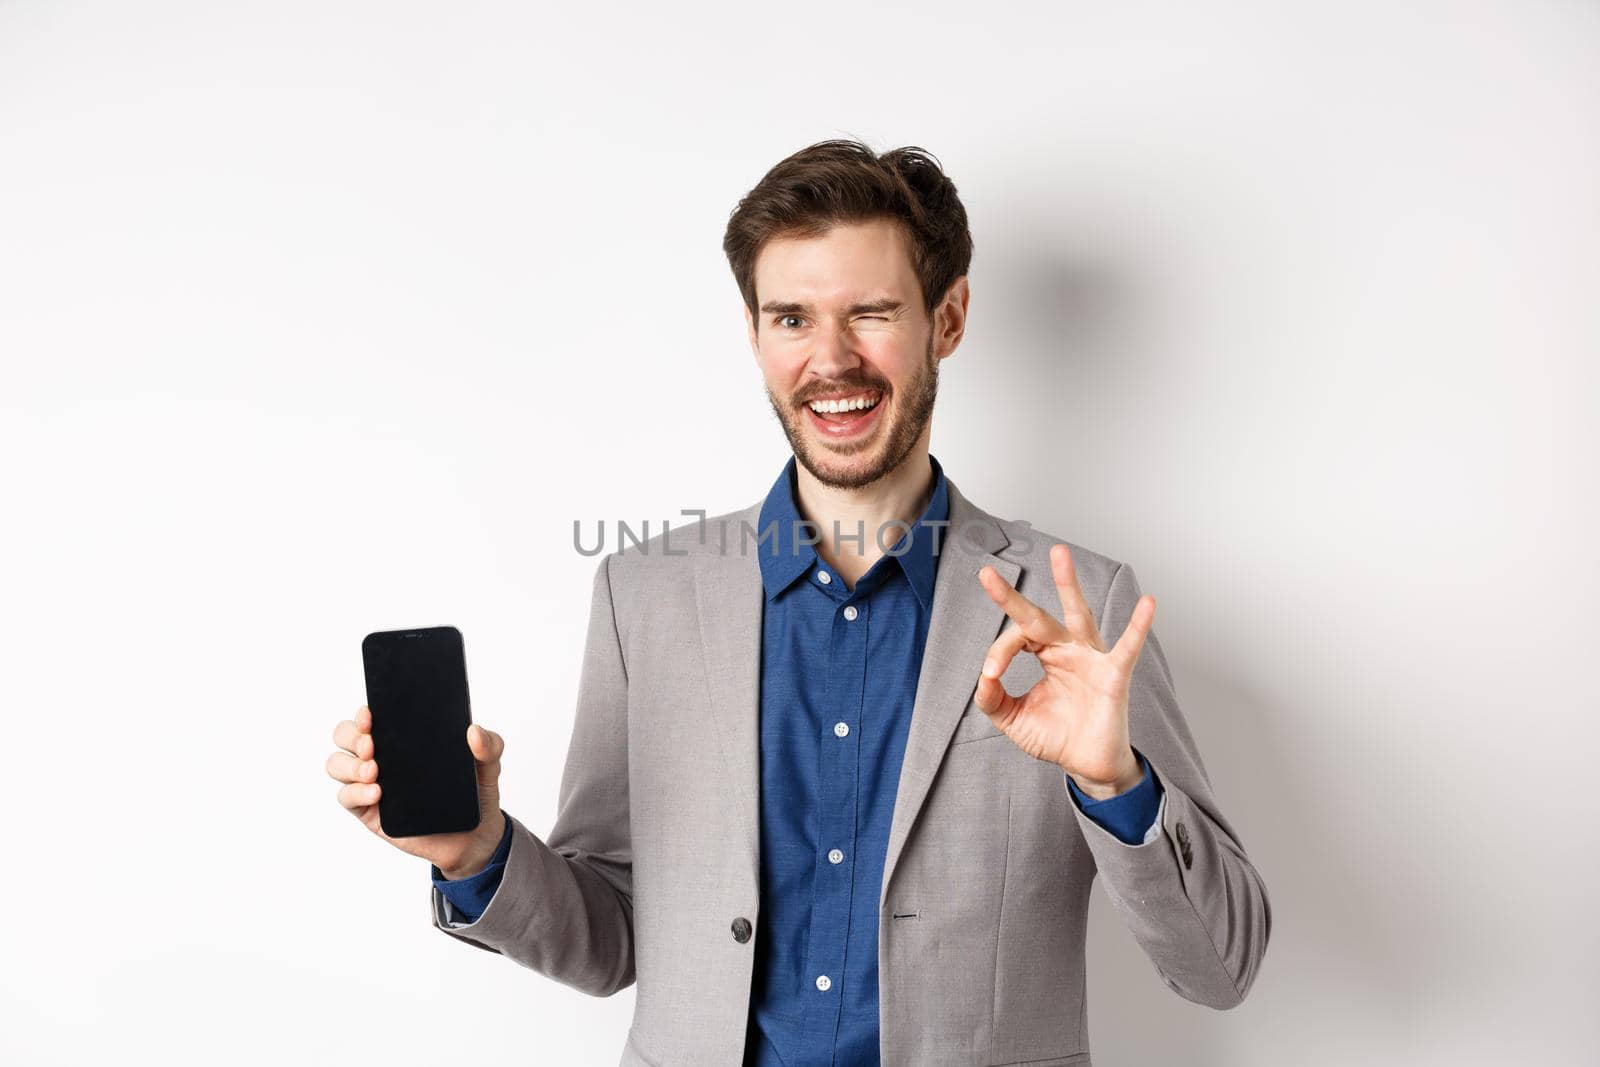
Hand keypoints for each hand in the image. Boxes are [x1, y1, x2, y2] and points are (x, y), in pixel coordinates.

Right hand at [327, 704, 507, 877]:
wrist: (474, 837)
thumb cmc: (474, 793)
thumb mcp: (489, 764)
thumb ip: (489, 744)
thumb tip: (473, 730)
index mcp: (403, 737)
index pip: (371, 715)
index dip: (364, 712)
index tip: (371, 714)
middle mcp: (382, 755)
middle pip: (344, 735)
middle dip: (352, 735)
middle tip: (371, 744)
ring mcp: (372, 783)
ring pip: (337, 764)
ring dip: (349, 764)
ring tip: (374, 771)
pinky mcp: (370, 812)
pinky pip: (346, 797)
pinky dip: (355, 792)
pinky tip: (376, 793)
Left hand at [974, 543, 1155, 799]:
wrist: (1087, 765)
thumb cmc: (1056, 737)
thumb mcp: (1014, 719)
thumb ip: (994, 700)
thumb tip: (982, 679)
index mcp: (1045, 654)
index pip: (1015, 640)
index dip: (998, 653)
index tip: (991, 674)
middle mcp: (1066, 649)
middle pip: (1036, 617)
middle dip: (1011, 598)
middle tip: (985, 574)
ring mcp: (1091, 658)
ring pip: (1078, 615)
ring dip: (1067, 585)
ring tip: (1058, 554)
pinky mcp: (1113, 675)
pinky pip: (1127, 648)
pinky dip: (1138, 626)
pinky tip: (1148, 603)